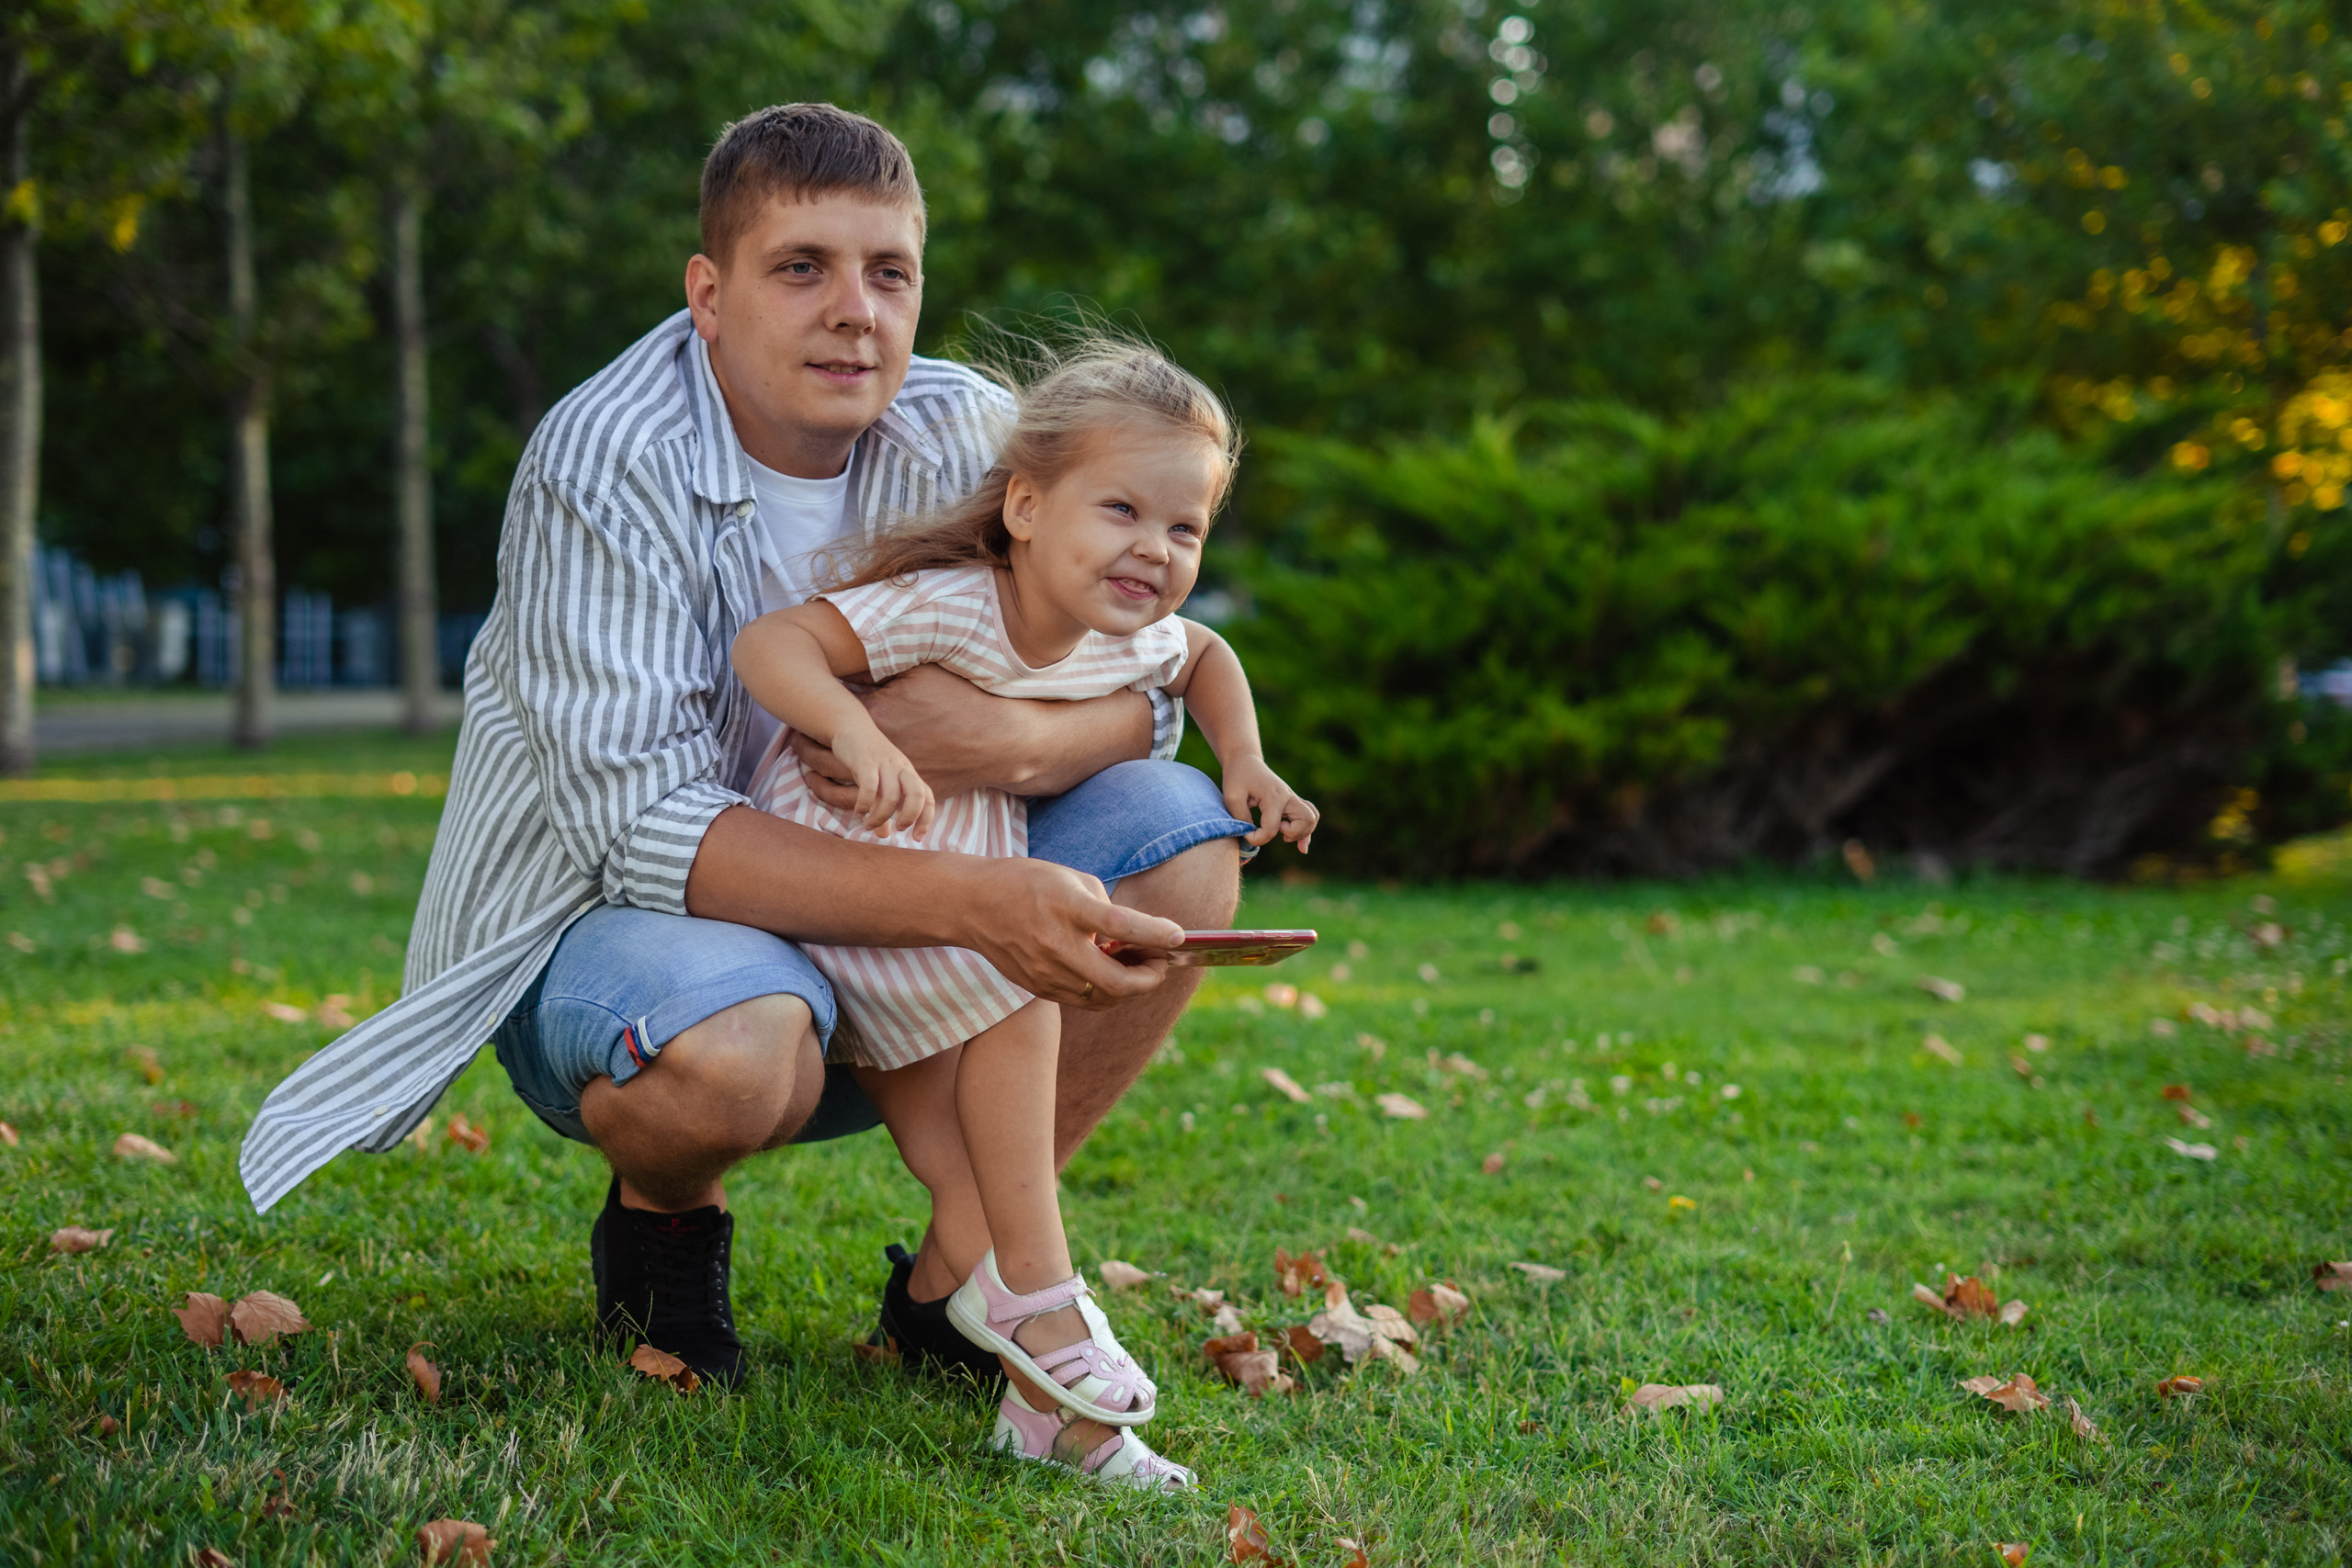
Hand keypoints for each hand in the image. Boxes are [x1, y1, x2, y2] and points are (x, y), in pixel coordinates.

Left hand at [790, 664, 1152, 804]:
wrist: (1001, 739)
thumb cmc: (962, 698)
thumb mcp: (920, 671)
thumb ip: (881, 667)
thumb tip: (849, 657)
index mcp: (875, 719)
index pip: (820, 723)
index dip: (801, 718)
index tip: (793, 711)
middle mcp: (877, 754)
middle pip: (819, 759)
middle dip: (801, 749)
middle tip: (793, 738)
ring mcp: (892, 780)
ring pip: (836, 791)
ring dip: (815, 781)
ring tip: (807, 769)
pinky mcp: (906, 797)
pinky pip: (864, 809)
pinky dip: (843, 804)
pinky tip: (836, 793)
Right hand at [827, 724, 936, 838]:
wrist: (852, 727)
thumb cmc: (868, 759)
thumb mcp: (879, 784)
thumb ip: (883, 808)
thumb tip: (883, 835)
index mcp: (909, 774)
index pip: (928, 797)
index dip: (926, 819)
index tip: (916, 838)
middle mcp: (901, 768)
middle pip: (917, 793)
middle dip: (911, 816)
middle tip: (898, 829)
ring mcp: (884, 763)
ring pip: (891, 795)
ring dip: (880, 816)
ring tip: (868, 825)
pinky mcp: (865, 761)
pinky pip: (869, 786)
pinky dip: (864, 804)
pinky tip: (858, 813)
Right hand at [957, 858, 1185, 1006]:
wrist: (973, 905)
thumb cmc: (1026, 883)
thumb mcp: (1070, 878)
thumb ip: (1105, 907)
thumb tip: (1134, 936)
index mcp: (1066, 906)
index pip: (1119, 925)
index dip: (1154, 934)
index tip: (1178, 937)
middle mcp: (1055, 943)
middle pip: (1117, 981)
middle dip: (1150, 978)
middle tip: (1160, 962)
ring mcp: (1045, 971)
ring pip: (1105, 998)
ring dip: (1131, 986)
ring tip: (1137, 965)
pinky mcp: (1039, 988)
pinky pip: (1085, 1000)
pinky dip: (1108, 992)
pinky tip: (1111, 973)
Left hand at [1220, 755, 1318, 852]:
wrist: (1245, 761)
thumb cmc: (1237, 777)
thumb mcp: (1231, 797)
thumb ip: (1241, 818)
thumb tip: (1252, 835)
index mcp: (1274, 796)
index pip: (1272, 828)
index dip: (1257, 838)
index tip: (1245, 834)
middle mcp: (1288, 796)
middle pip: (1305, 820)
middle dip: (1292, 833)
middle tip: (1276, 830)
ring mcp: (1292, 798)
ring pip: (1311, 818)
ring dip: (1300, 832)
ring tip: (1283, 834)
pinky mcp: (1292, 801)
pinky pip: (1310, 816)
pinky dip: (1306, 832)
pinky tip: (1301, 848)